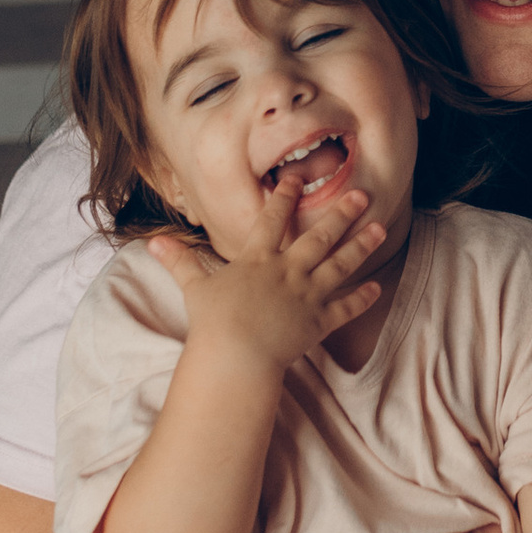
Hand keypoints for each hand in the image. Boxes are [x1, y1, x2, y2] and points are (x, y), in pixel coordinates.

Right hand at [149, 192, 381, 380]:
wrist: (236, 355)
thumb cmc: (214, 323)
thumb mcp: (195, 287)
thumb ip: (179, 262)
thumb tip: (151, 242)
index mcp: (258, 259)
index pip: (273, 219)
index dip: (285, 196)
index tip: (297, 177)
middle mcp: (287, 270)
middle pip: (319, 235)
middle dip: (342, 212)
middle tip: (362, 193)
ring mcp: (306, 295)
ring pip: (340, 264)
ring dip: (361, 245)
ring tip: (380, 227)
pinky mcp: (318, 322)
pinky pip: (345, 308)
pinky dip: (361, 299)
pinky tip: (377, 288)